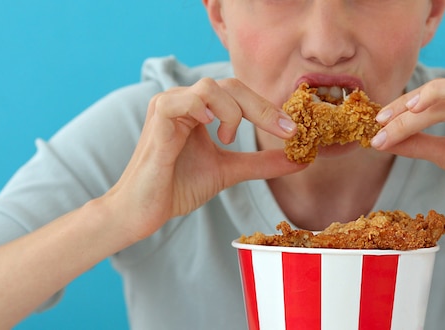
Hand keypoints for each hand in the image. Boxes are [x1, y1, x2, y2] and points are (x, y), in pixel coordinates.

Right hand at [104, 78, 305, 240]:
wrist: (144, 211)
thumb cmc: (178, 187)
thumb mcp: (229, 171)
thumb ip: (260, 162)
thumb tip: (300, 160)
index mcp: (200, 109)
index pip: (239, 94)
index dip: (268, 108)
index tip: (294, 130)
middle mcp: (184, 101)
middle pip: (230, 85)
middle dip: (262, 107)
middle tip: (284, 130)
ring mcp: (168, 106)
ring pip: (210, 87)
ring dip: (232, 111)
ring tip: (228, 138)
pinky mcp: (157, 119)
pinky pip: (183, 100)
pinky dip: (204, 111)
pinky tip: (212, 131)